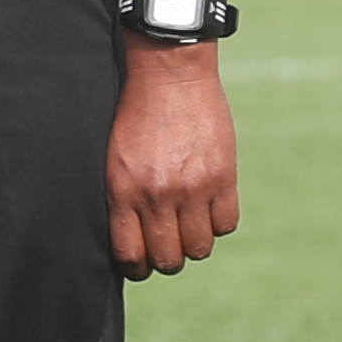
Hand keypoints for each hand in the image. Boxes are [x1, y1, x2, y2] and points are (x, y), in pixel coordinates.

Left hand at [105, 40, 238, 276]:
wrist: (169, 74)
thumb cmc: (136, 115)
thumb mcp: (116, 159)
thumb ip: (124, 199)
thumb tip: (132, 241)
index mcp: (124, 192)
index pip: (131, 256)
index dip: (138, 267)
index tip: (143, 260)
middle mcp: (157, 196)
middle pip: (168, 259)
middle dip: (168, 258)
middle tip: (170, 243)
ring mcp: (192, 188)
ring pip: (199, 248)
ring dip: (195, 242)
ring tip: (191, 223)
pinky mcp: (222, 176)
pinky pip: (226, 224)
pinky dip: (218, 222)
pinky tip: (209, 206)